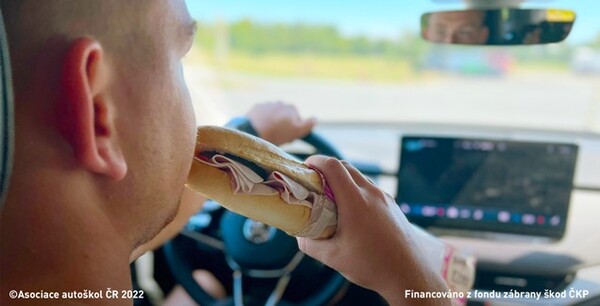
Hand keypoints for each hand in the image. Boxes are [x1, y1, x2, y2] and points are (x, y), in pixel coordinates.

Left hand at [247, 102, 315, 145]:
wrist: (253, 131)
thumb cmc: (277, 133)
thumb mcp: (296, 131)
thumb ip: (308, 125)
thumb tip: (316, 119)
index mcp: (292, 108)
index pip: (297, 119)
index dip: (294, 129)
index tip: (289, 137)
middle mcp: (281, 102)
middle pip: (285, 116)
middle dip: (283, 124)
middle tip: (278, 137)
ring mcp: (268, 103)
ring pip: (274, 114)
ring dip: (273, 121)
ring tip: (268, 134)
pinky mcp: (256, 107)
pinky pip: (262, 114)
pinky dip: (262, 120)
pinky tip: (260, 129)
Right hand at [297, 156, 449, 305]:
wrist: (410, 275)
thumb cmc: (373, 266)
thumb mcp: (334, 258)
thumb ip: (311, 244)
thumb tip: (299, 235)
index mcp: (355, 201)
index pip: (333, 166)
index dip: (316, 161)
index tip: (305, 167)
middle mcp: (371, 193)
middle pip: (346, 167)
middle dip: (327, 169)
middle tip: (313, 182)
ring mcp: (385, 198)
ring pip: (359, 177)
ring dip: (343, 179)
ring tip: (331, 197)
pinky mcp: (393, 206)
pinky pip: (371, 189)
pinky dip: (356, 190)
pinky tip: (351, 211)